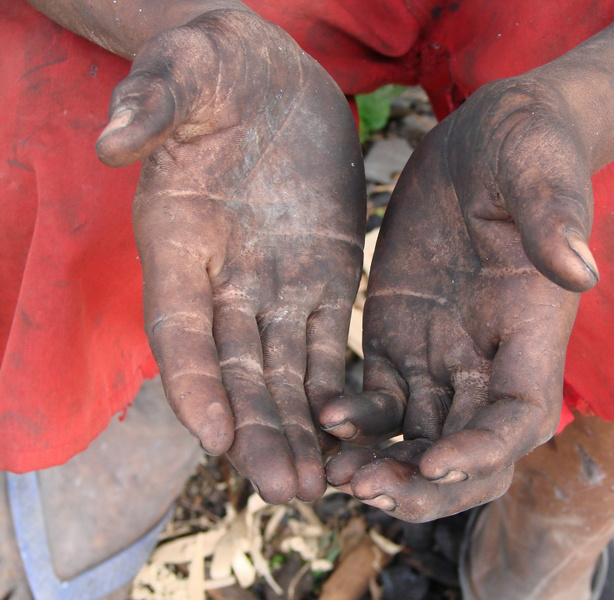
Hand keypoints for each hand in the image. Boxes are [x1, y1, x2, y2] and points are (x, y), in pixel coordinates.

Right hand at [97, 10, 364, 502]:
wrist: (270, 72)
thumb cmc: (215, 66)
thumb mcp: (184, 68)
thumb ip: (153, 103)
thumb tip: (116, 140)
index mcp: (178, 241)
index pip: (180, 329)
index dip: (194, 384)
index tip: (216, 438)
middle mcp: (224, 276)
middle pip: (236, 369)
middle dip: (258, 430)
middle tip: (285, 491)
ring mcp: (274, 281)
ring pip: (283, 368)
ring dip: (299, 427)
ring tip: (320, 484)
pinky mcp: (323, 273)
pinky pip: (327, 339)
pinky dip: (336, 385)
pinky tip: (353, 429)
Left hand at [320, 76, 592, 520]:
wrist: (486, 141)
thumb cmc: (527, 147)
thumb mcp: (540, 167)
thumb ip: (556, 215)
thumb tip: (580, 268)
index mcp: (532, 330)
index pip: (518, 417)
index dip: (483, 449)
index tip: (435, 460)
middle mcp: (491, 356)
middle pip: (469, 450)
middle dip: (426, 483)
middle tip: (370, 489)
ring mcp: (444, 352)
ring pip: (420, 436)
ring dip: (383, 464)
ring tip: (337, 475)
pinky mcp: (403, 338)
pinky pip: (381, 398)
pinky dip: (357, 418)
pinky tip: (323, 418)